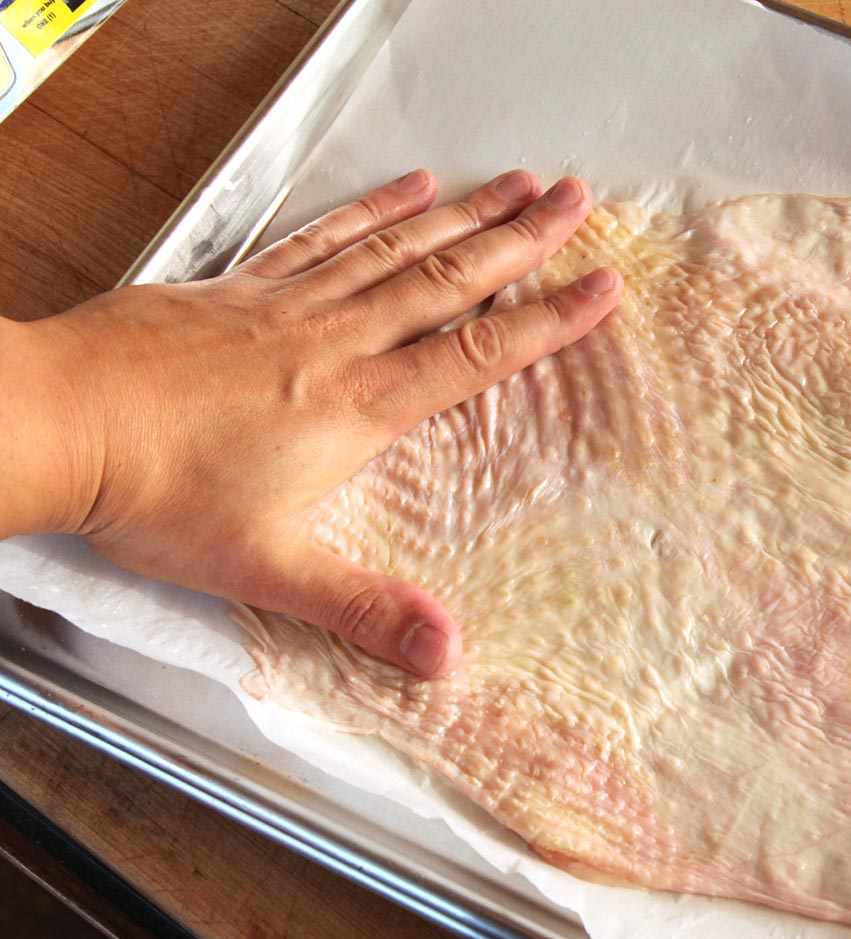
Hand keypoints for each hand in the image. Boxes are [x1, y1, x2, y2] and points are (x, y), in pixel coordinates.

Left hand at [4, 169, 619, 675]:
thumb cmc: (156, 495)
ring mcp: (288, 306)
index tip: (602, 286)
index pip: (473, 355)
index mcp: (356, 406)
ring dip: (465, 214)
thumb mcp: (268, 570)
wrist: (58, 424)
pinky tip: (409, 187)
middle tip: (578, 200)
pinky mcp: (242, 288)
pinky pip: (324, 236)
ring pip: (396, 247)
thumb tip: (445, 653)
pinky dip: (373, 209)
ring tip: (518, 183)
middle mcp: (335, 342)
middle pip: (447, 280)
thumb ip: (363, 608)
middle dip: (522, 241)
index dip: (546, 322)